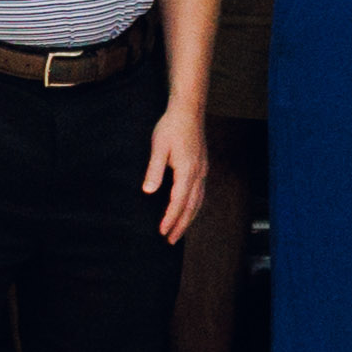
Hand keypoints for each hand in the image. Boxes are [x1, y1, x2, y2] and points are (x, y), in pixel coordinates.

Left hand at [142, 106, 209, 235]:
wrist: (189, 110)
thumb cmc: (171, 127)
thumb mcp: (158, 147)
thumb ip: (154, 170)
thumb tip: (149, 191)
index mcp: (187, 170)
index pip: (178, 201)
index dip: (170, 218)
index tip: (162, 232)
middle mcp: (198, 173)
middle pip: (191, 206)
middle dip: (181, 225)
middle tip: (171, 241)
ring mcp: (203, 170)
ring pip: (198, 201)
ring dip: (189, 218)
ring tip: (179, 231)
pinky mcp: (202, 167)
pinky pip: (200, 193)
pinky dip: (194, 206)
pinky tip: (189, 210)